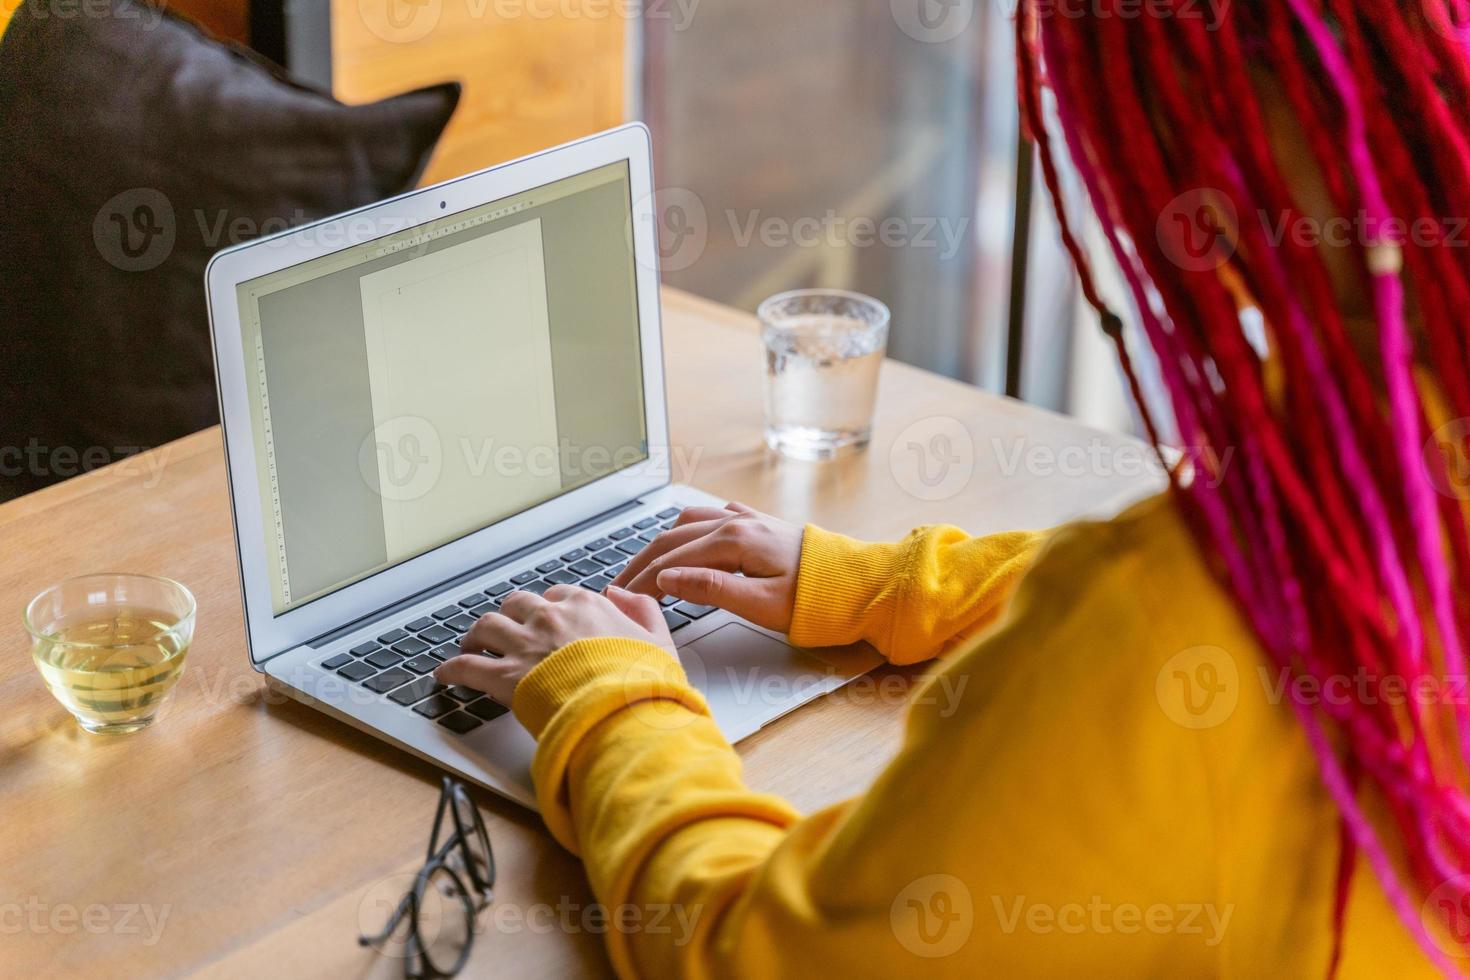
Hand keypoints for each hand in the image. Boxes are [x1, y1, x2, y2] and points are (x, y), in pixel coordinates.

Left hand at [433, 585, 673, 705]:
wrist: (619, 709)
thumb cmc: (641, 682)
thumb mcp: (659, 639)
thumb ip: (643, 610)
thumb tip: (622, 596)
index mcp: (586, 606)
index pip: (558, 594)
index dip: (549, 608)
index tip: (547, 619)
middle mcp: (550, 618)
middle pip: (517, 604)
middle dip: (509, 615)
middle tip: (505, 630)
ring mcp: (523, 645)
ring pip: (486, 626)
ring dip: (476, 635)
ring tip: (471, 644)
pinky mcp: (503, 677)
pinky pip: (466, 666)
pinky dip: (451, 669)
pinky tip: (444, 675)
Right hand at [609, 502, 802, 632]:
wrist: (864, 584)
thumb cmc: (819, 600)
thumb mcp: (762, 605)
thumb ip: (711, 589)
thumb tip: (667, 578)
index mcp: (734, 540)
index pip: (671, 560)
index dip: (642, 582)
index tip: (620, 601)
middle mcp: (738, 522)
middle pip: (673, 538)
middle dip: (641, 562)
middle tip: (618, 585)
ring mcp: (750, 520)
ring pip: (690, 522)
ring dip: (663, 543)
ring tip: (645, 565)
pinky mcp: (762, 526)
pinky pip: (714, 518)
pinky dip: (691, 530)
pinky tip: (690, 539)